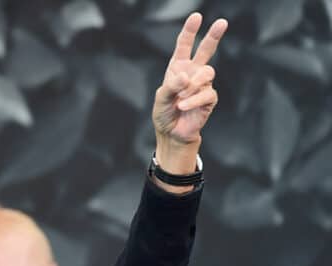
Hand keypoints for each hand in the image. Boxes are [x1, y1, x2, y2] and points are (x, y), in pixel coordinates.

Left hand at [152, 13, 227, 174]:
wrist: (172, 133)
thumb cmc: (164, 114)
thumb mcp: (160, 98)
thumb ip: (170, 86)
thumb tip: (186, 76)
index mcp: (178, 68)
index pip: (184, 46)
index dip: (190, 31)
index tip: (196, 16)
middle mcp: (193, 73)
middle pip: (206, 50)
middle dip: (213, 36)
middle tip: (222, 22)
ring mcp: (203, 84)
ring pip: (207, 73)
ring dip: (192, 85)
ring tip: (181, 98)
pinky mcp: (209, 98)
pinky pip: (206, 93)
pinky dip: (193, 100)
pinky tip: (183, 106)